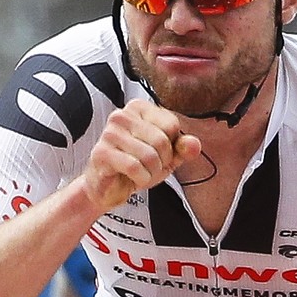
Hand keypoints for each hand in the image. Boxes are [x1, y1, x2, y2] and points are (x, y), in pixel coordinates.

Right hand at [80, 100, 201, 210]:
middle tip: (149, 167)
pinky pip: (135, 167)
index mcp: (138, 109)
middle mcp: (122, 116)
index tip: (158, 154)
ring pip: (149, 156)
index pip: (172, 124)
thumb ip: (183, 149)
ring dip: (151, 173)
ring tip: (140, 173)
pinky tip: (132, 178)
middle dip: (161, 162)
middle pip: (161, 141)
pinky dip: (141, 178)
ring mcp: (110, 133)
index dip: (172, 146)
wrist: (108, 188)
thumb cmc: (136, 167)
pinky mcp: (102, 153)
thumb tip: (194, 144)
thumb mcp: (166, 157)